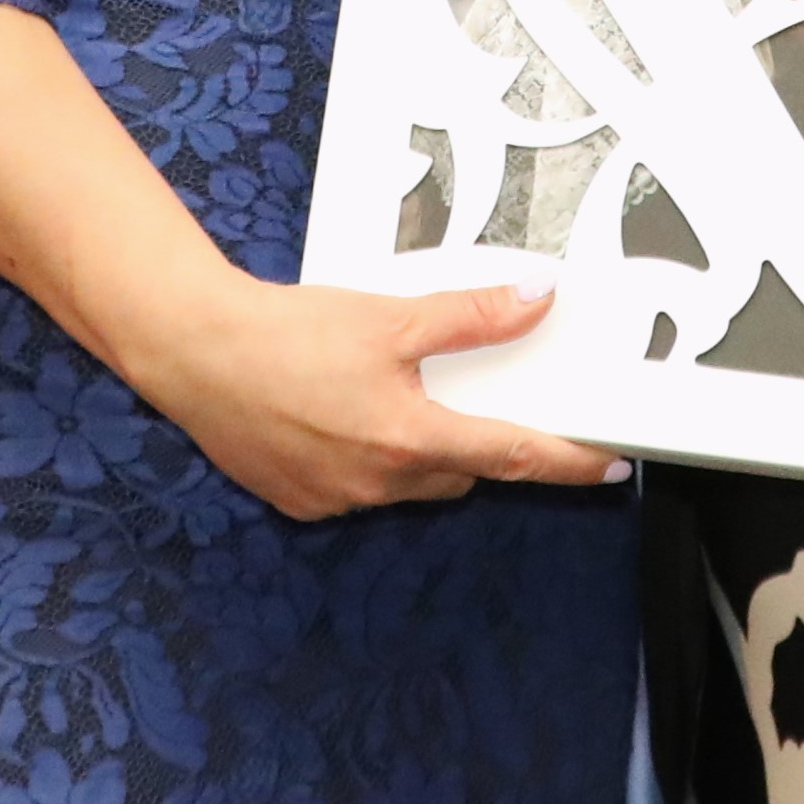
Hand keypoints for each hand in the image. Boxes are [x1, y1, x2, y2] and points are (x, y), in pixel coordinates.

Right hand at [121, 268, 626, 522]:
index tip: (610, 465)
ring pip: (407, 481)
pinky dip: (361, 458)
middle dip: (469, 438)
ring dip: (414, 448)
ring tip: (381, 392)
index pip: (513, 456)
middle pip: (459, 470)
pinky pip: (356, 488)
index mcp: (410, 440)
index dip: (568, 462)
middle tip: (459, 392)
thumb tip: (535, 301)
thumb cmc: (284, 334)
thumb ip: (470, 316)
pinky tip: (333, 414)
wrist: (193, 352)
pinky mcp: (300, 502)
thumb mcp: (390, 317)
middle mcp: (379, 483)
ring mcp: (337, 500)